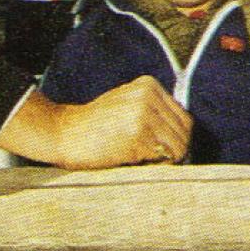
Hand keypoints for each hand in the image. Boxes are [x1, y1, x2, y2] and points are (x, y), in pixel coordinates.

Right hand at [0, 76, 192, 168]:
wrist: (64, 132)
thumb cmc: (96, 125)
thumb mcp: (127, 103)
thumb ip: (154, 110)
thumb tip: (185, 135)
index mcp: (148, 85)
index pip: (183, 118)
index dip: (175, 137)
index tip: (159, 147)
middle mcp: (148, 96)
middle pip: (184, 132)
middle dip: (173, 150)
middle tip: (151, 158)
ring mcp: (144, 115)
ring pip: (178, 147)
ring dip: (165, 160)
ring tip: (142, 159)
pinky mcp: (138, 136)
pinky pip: (162, 158)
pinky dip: (154, 165)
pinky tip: (133, 160)